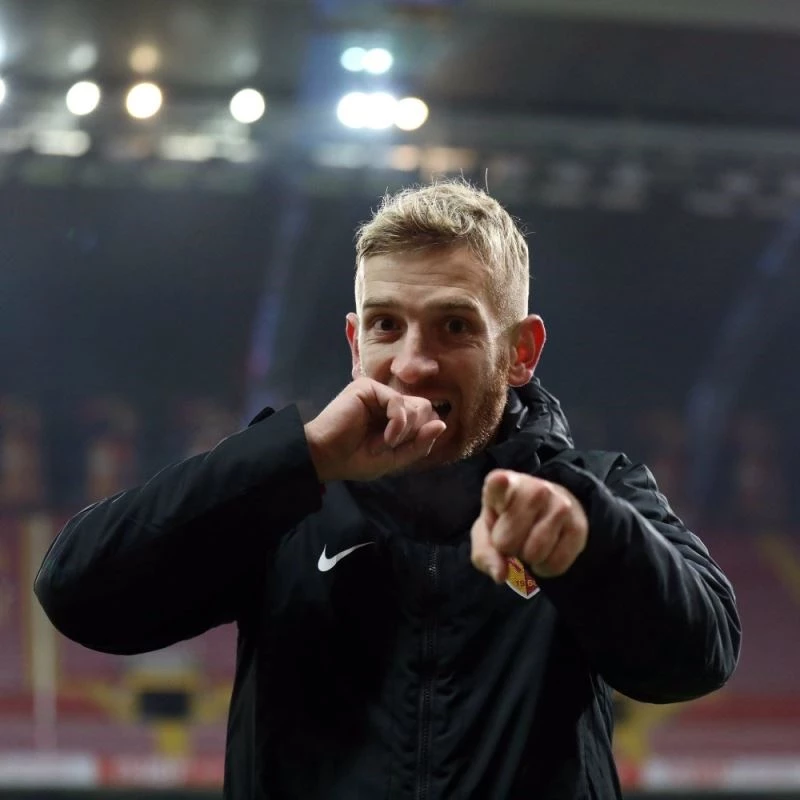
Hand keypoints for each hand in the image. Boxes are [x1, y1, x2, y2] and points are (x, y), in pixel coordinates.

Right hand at [304, 377, 446, 481]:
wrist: (326, 457)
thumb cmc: (356, 460)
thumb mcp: (396, 458)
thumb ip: (420, 443)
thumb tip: (442, 424)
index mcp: (396, 417)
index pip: (427, 417)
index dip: (421, 436)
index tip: (401, 450)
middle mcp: (389, 402)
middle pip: (425, 409)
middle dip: (414, 433)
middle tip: (392, 446)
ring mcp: (379, 393)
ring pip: (416, 406)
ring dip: (404, 432)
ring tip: (382, 444)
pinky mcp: (368, 387)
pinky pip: (398, 402)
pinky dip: (398, 423)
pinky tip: (387, 438)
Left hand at [470, 469, 587, 582]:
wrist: (546, 510)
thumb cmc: (507, 520)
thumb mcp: (486, 533)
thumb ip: (485, 554)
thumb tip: (501, 575)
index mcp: (504, 483)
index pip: (499, 483)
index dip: (499, 484)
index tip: (501, 480)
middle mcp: (535, 488)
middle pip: (507, 541)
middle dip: (506, 548)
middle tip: (513, 535)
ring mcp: (560, 505)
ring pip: (533, 554)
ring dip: (527, 559)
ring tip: (529, 541)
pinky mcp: (578, 526)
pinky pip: (555, 564)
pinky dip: (546, 567)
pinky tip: (545, 550)